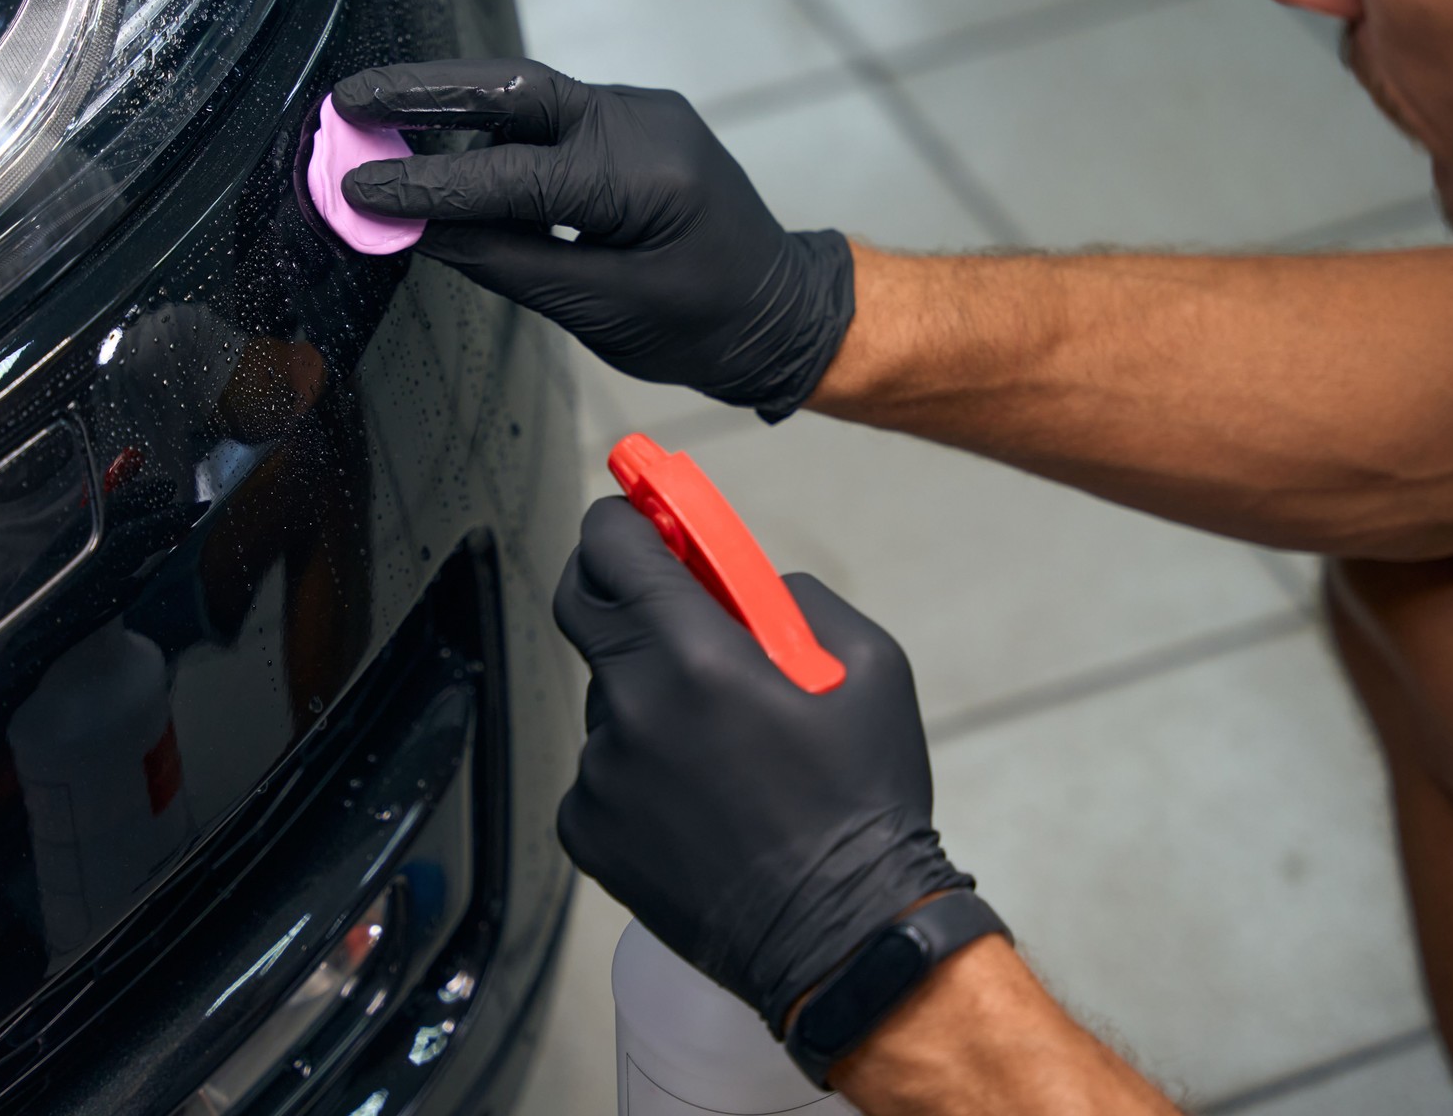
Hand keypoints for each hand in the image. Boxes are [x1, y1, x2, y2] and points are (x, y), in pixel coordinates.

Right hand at [332, 59, 854, 418]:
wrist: (783, 312)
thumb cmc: (707, 326)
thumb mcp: (604, 310)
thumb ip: (510, 263)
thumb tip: (422, 232)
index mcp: (644, 176)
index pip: (511, 175)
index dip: (426, 184)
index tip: (358, 187)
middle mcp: (641, 122)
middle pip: (513, 90)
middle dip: (425, 92)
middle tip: (348, 100)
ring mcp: (639, 114)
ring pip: (526, 100)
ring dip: (452, 112)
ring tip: (375, 123)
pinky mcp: (631, 125)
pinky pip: (549, 121)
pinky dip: (492, 137)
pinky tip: (443, 151)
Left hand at [552, 497, 974, 1034]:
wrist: (844, 936)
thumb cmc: (865, 805)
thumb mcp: (871, 667)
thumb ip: (796, 600)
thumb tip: (744, 584)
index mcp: (696, 656)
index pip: (612, 546)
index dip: (622, 520)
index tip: (637, 516)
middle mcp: (632, 706)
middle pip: (581, 604)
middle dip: (614, 584)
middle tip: (658, 596)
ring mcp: (601, 772)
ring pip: (607, 697)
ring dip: (646, 695)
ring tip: (719, 746)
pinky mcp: (587, 829)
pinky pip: (601, 769)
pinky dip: (638, 768)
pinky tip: (698, 801)